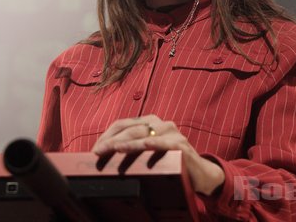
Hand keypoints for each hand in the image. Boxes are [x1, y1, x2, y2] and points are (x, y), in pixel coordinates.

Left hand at [91, 114, 224, 194]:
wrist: (199, 173)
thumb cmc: (170, 162)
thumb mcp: (149, 154)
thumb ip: (132, 149)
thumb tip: (105, 155)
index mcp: (150, 122)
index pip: (123, 123)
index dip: (108, 134)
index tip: (95, 148)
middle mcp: (160, 124)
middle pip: (131, 128)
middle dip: (112, 140)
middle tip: (98, 152)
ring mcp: (171, 133)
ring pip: (145, 135)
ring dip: (128, 143)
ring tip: (114, 149)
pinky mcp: (181, 145)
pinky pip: (165, 143)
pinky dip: (154, 143)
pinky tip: (144, 145)